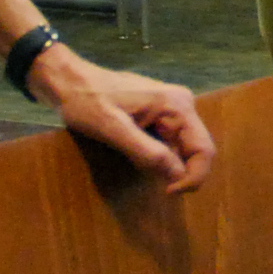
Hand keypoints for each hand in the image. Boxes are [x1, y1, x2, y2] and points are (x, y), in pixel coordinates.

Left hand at [31, 50, 215, 191]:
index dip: (193, 177)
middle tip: (153, 185)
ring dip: (169, 164)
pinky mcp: (162, 113)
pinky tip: (136, 154)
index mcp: (177, 106)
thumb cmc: (87, 103)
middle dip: (180, 171)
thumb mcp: (114, 130)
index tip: (167, 192)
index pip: (204, 150)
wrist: (68, 81)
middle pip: (197, 149)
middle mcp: (183, 105)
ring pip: (184, 148)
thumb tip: (178, 177)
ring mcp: (173, 108)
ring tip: (138, 165)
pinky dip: (160, 156)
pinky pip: (171, 141)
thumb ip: (148, 153)